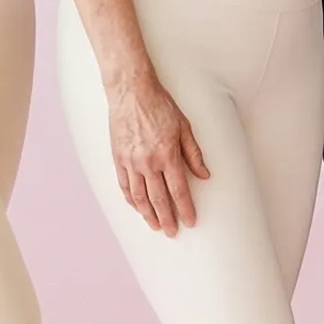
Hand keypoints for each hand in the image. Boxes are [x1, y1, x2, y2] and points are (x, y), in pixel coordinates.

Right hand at [108, 74, 210, 234]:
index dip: (185, 208)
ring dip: (148, 214)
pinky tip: (137, 207)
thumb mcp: (184, 127)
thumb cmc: (159, 106)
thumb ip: (194, 153)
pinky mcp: (118, 159)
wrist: (131, 92)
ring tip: (155, 225)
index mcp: (167, 154)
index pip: (179, 190)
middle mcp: (148, 162)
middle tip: (172, 231)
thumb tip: (204, 174)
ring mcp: (131, 162)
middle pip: (159, 199)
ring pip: (139, 196)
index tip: (190, 221)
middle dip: (167, 218)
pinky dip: (131, 200)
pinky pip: (124, 186)